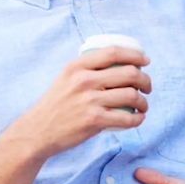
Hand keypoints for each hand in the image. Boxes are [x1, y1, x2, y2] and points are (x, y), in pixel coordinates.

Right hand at [11, 46, 151, 157]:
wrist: (37, 131)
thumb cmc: (56, 104)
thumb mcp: (65, 77)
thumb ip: (86, 68)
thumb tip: (117, 62)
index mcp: (77, 66)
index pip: (113, 52)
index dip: (135, 54)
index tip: (146, 60)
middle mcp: (84, 80)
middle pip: (129, 73)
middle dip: (146, 80)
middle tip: (147, 87)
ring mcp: (89, 100)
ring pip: (132, 95)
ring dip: (144, 102)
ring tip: (143, 105)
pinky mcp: (94, 121)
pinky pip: (127, 118)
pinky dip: (138, 119)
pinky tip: (138, 119)